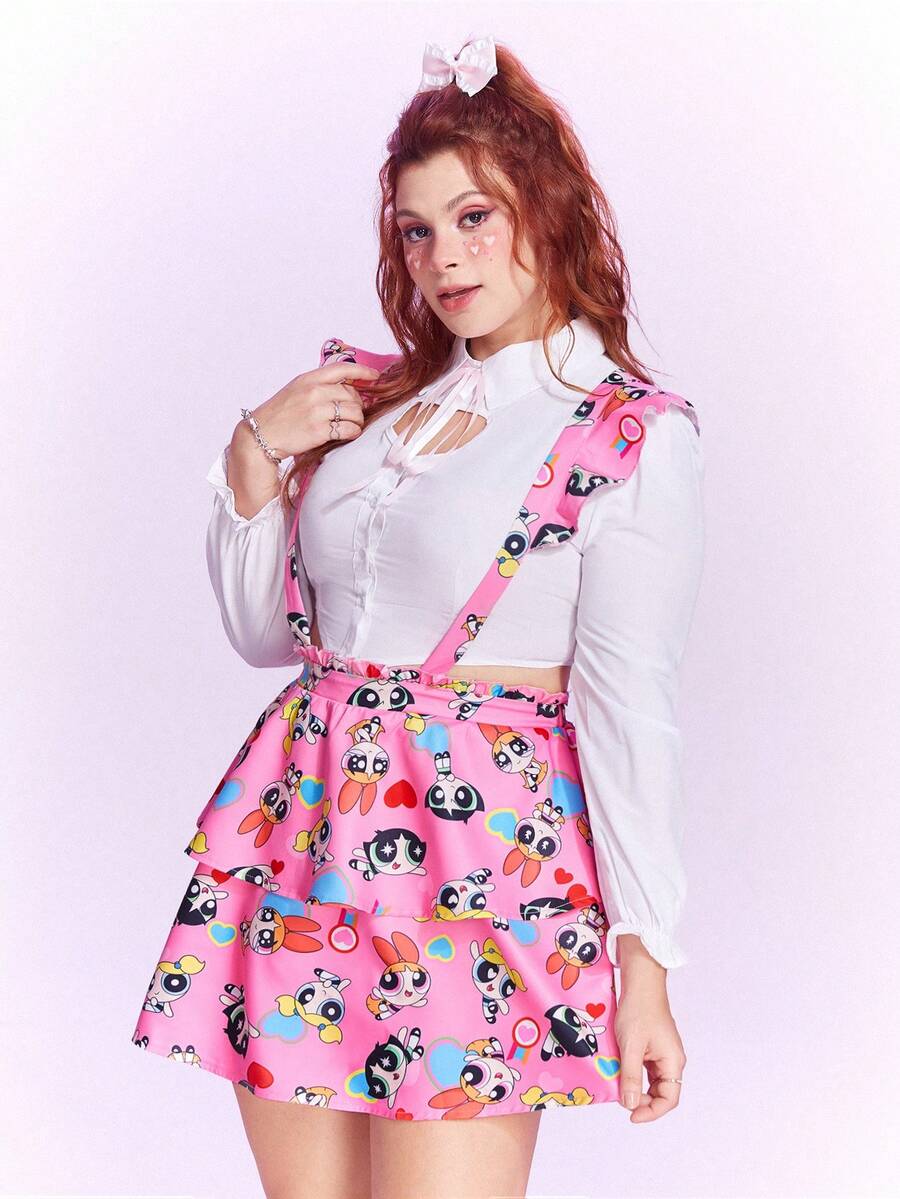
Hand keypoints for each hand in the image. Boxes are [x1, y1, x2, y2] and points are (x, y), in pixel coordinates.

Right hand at [240, 358, 383, 459]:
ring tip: (350, 425)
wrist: (260, 435)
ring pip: (355, 412)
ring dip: (357, 421)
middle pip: (353, 395)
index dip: (362, 372)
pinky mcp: (319, 431)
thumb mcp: (296, 390)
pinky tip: (347, 434)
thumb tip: (347, 389)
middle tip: (353, 414)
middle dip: (358, 405)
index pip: (342, 369)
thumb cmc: (279, 415)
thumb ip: (319, 386)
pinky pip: (349, 429)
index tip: (375, 377)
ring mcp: (317, 411)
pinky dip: (353, 432)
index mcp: (308, 379)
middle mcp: (314, 392)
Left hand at [614, 938, 685, 1122]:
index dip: (651, 1112)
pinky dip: (633, 1073)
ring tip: (617, 1085)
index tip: (630, 1115)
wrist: (640, 982)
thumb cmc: (638, 1011)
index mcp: (673, 1062)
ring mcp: (662, 1053)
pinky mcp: (653, 1046)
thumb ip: (630, 1076)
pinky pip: (645, 1068)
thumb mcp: (631, 1046)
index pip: (669, 1100)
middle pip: (661, 1093)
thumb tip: (630, 1105)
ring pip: (652, 1081)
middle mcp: (671, 1060)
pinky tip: (618, 1070)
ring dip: (636, 1086)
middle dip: (642, 1100)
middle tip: (621, 1099)